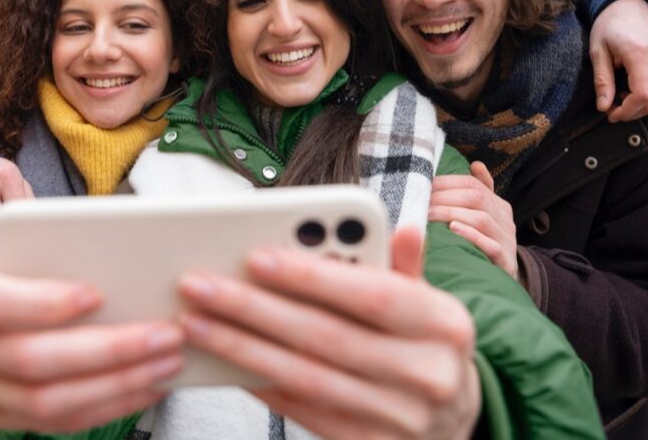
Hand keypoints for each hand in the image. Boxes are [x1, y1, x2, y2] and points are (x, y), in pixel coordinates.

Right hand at [0, 256, 183, 432]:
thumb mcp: (4, 258)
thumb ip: (47, 259)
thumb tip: (125, 256)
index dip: (44, 303)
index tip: (97, 294)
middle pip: (31, 359)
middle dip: (108, 350)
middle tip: (164, 335)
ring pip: (45, 402)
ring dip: (116, 385)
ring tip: (165, 364)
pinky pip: (53, 424)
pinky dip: (104, 408)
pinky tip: (143, 388)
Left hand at [177, 228, 479, 438]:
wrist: (453, 425)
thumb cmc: (426, 345)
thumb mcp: (430, 302)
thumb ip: (406, 267)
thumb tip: (402, 227)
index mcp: (445, 324)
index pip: (371, 294)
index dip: (313, 275)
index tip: (256, 255)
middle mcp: (427, 374)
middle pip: (326, 337)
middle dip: (254, 309)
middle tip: (200, 285)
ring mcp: (399, 418)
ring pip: (305, 376)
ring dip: (242, 347)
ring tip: (195, 321)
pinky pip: (302, 411)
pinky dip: (260, 383)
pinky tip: (225, 360)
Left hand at [429, 162, 517, 279]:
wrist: (502, 281)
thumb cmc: (485, 245)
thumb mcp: (484, 216)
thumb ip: (479, 191)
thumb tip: (476, 164)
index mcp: (499, 205)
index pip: (473, 185)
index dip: (447, 183)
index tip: (424, 185)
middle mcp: (505, 220)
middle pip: (476, 199)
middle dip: (445, 198)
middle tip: (421, 202)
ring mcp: (507, 240)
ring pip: (481, 219)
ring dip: (452, 214)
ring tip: (429, 215)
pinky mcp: (505, 261)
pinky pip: (491, 246)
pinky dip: (472, 236)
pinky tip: (453, 230)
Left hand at [589, 0, 647, 121]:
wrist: (630, 4)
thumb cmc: (609, 26)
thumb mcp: (598, 51)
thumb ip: (602, 81)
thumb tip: (603, 108)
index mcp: (639, 53)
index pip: (642, 95)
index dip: (626, 111)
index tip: (610, 113)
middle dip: (632, 113)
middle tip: (612, 109)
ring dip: (645, 109)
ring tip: (624, 100)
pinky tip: (635, 92)